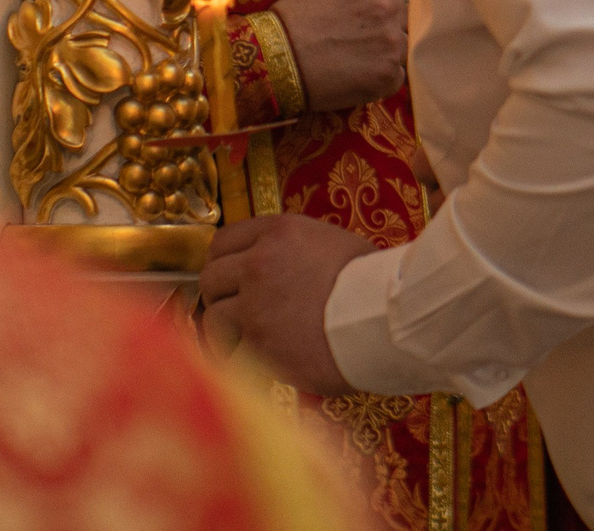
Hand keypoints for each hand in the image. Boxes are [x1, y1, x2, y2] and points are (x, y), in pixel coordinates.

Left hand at [199, 214, 373, 395]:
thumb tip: (290, 268)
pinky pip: (230, 349)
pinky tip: (251, 361)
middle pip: (211, 275)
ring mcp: (254, 302)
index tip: (228, 278)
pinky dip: (237, 356)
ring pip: (213, 314)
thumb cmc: (372, 282)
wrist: (382, 318)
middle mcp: (259, 261)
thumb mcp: (335, 246)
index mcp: (279, 232)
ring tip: (241, 341)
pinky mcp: (257, 340)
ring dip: (224, 328)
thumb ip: (299, 252)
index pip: (224, 240)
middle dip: (219, 295)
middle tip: (234, 310)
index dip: (223, 261)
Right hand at [273, 0, 408, 111]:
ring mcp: (391, 42)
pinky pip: (398, 72)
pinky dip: (383, 73)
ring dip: (389, 48)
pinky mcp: (389, 74)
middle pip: (407, 12)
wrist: (277, 59)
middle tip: (363, 32)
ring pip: (406, 42)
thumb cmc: (296, 15)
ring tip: (359, 54)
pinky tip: (359, 72)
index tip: (380, 1)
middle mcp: (386, 6)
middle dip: (390, 20)